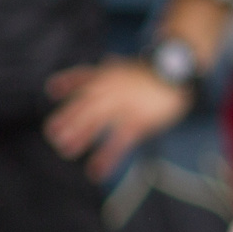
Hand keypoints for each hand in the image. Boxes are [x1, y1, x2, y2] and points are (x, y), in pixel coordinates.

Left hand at [44, 61, 190, 180]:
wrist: (180, 71)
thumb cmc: (153, 74)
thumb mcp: (131, 67)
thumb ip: (114, 68)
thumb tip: (106, 61)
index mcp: (109, 74)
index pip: (84, 76)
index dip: (68, 82)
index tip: (52, 90)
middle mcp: (112, 87)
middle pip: (85, 103)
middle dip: (68, 119)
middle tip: (53, 136)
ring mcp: (125, 103)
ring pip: (97, 121)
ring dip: (81, 136)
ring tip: (66, 152)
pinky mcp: (139, 119)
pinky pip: (120, 140)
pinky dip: (107, 157)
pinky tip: (96, 171)